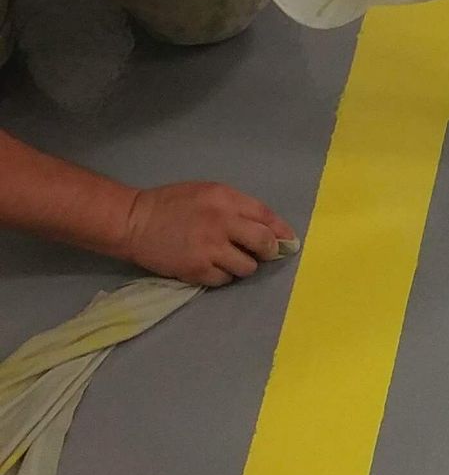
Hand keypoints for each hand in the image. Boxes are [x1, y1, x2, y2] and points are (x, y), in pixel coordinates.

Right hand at [122, 181, 298, 286]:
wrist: (134, 221)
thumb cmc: (171, 205)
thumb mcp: (206, 194)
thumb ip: (236, 208)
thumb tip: (270, 229)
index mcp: (225, 199)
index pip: (266, 216)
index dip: (281, 231)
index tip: (288, 241)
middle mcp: (222, 222)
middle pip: (264, 244)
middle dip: (268, 251)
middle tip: (261, 254)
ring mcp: (210, 248)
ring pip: (248, 267)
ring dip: (243, 266)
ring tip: (227, 259)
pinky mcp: (197, 269)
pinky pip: (225, 279)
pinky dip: (222, 276)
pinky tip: (209, 266)